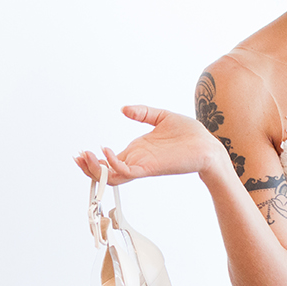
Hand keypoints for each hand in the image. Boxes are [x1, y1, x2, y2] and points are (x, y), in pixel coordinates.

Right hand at [73, 105, 222, 185]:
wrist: (208, 145)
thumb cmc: (189, 134)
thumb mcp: (161, 117)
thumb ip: (142, 113)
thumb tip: (124, 109)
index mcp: (137, 152)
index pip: (110, 162)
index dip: (94, 161)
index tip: (81, 152)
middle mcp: (137, 161)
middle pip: (106, 173)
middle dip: (89, 168)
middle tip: (78, 157)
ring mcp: (142, 166)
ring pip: (112, 176)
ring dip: (96, 169)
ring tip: (86, 156)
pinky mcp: (150, 168)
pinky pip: (127, 172)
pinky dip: (114, 165)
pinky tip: (107, 152)